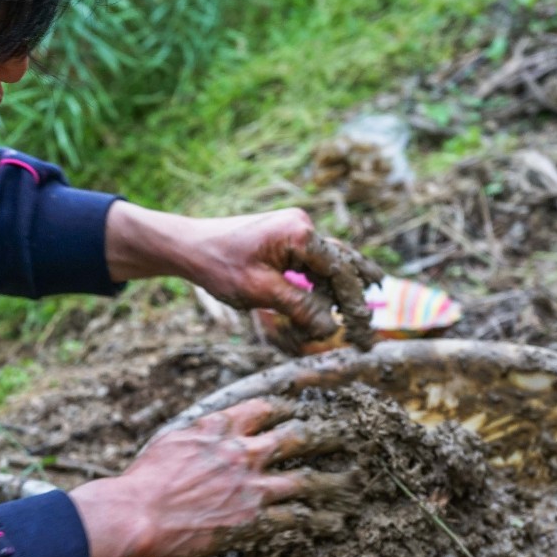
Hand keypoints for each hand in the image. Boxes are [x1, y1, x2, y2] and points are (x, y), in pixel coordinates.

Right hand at [69, 399, 356, 556]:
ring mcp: (251, 486)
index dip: (286, 406)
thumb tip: (211, 430)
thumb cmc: (144, 479)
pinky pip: (294, 518)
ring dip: (334, 480)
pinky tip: (331, 520)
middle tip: (347, 433)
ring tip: (354, 480)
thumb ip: (199, 432)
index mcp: (219, 428)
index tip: (300, 406)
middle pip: (296, 436)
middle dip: (324, 434)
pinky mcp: (252, 519)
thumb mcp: (171, 440)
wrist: (138, 513)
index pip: (264, 407)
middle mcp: (242, 452)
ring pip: (306, 479)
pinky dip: (316, 519)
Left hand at [105, 202, 384, 349]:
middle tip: (368, 329)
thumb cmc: (218, 265)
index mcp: (300, 233)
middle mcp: (303, 226)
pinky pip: (314, 261)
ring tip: (362, 316)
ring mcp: (295, 229)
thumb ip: (298, 307)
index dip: (353, 303)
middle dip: (355, 296)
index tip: (361, 330)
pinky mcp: (286, 238)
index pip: (340, 271)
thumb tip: (329, 329)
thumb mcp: (259, 292)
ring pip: (330, 263)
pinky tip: (336, 301)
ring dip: (342, 290)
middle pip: (341, 264)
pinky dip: (324, 283)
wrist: (188, 246)